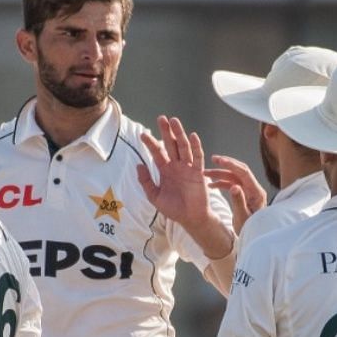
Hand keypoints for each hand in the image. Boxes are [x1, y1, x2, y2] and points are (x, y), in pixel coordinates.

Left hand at [138, 116, 221, 232]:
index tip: (142, 134)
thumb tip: (138, 165)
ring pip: (183, 147)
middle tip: (161, 118)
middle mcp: (176, 166)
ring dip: (179, 134)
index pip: (157, 153)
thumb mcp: (154, 196)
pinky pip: (198, 157)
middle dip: (166, 132)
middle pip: (171, 144)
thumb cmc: (173, 208)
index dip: (150, 143)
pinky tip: (192, 136)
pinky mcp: (198, 172)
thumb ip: (146, 181)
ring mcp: (188, 167)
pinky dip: (196, 147)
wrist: (189, 218)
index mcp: (165, 170)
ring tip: (174, 121)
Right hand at [202, 154, 267, 229]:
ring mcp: (249, 191)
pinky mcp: (244, 195)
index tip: (219, 160)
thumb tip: (234, 186)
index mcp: (256, 192)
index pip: (244, 173)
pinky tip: (211, 185)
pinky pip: (232, 184)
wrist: (255, 237)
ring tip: (205, 174)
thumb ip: (238, 201)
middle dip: (226, 164)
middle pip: (239, 171)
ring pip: (234, 177)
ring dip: (220, 174)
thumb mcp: (243, 217)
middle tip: (213, 159)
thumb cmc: (250, 229)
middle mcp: (254, 189)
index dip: (231, 164)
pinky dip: (221, 183)